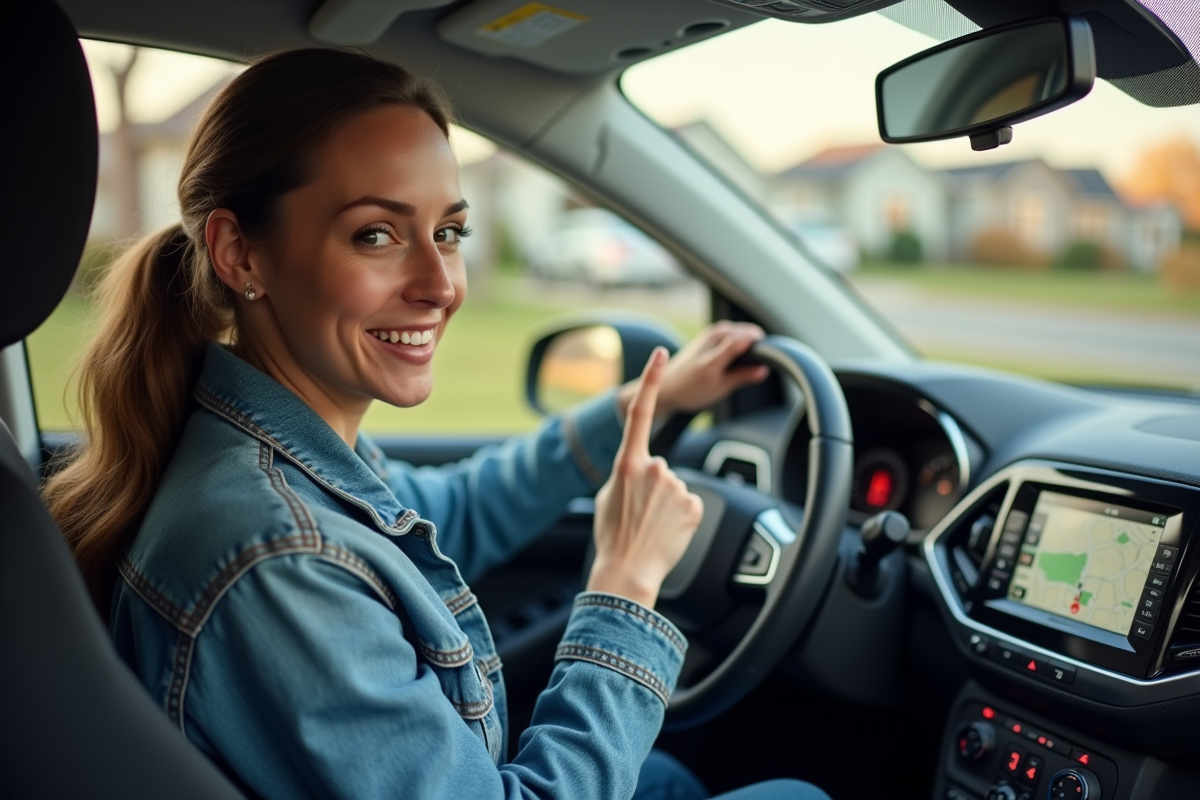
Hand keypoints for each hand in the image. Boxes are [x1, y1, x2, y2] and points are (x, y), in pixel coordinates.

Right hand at [588, 348, 704, 608]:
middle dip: (652, 485)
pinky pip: (688, 503)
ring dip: (665, 503)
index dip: (651, 379)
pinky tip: (666, 531)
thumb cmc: (613, 537)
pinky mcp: (694, 504)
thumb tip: (639, 470)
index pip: (641, 411)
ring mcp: (676, 486)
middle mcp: (654, 468)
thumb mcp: (606, 496)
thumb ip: (625, 473)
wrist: (627, 571)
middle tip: (639, 512)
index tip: (660, 354)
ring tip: (651, 525)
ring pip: (675, 487)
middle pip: (659, 466)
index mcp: (627, 463)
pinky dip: (680, 517)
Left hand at [616, 321, 769, 420]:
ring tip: (755, 354)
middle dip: (756, 341)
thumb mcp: (720, 388)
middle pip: (742, 332)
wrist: (667, 385)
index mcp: (712, 359)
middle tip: (765, 358)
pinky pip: (731, 330)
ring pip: (737, 329)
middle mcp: (710, 341)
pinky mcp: (709, 333)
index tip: (771, 353)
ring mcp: (708, 334)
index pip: (740, 341)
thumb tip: (764, 369)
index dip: (758, 344)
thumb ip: (742, 377)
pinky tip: (744, 349)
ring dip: (748, 338)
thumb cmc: (692, 390)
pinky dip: (740, 337)